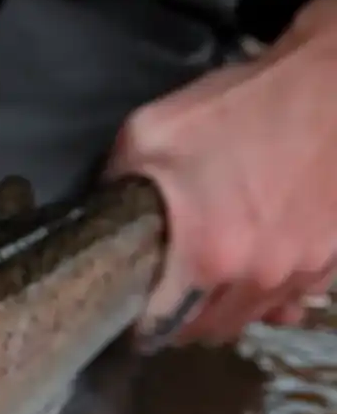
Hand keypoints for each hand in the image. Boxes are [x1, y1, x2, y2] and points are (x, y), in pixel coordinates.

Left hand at [106, 0, 336, 345]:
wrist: (332, 82)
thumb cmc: (242, 105)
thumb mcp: (151, 135)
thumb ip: (116, 185)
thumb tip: (100, 215)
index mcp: (207, 258)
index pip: (160, 328)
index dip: (137, 325)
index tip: (126, 312)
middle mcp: (257, 278)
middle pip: (206, 331)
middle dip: (180, 319)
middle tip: (164, 294)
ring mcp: (301, 272)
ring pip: (249, 319)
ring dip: (224, 309)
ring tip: (206, 284)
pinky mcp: (332, 260)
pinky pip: (292, 300)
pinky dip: (269, 297)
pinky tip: (253, 273)